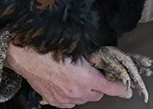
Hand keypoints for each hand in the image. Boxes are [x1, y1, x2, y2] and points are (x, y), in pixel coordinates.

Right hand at [5, 44, 131, 107]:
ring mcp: (65, 99)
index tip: (127, 90)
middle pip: (98, 95)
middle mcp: (77, 92)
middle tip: (93, 74)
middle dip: (99, 86)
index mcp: (86, 78)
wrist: (25, 55)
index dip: (121, 88)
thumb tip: (100, 63)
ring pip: (84, 99)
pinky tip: (67, 84)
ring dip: (85, 91)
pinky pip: (70, 103)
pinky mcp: (55, 101)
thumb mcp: (77, 50)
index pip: (112, 88)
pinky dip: (72, 95)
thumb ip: (91, 60)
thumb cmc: (49, 48)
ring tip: (76, 77)